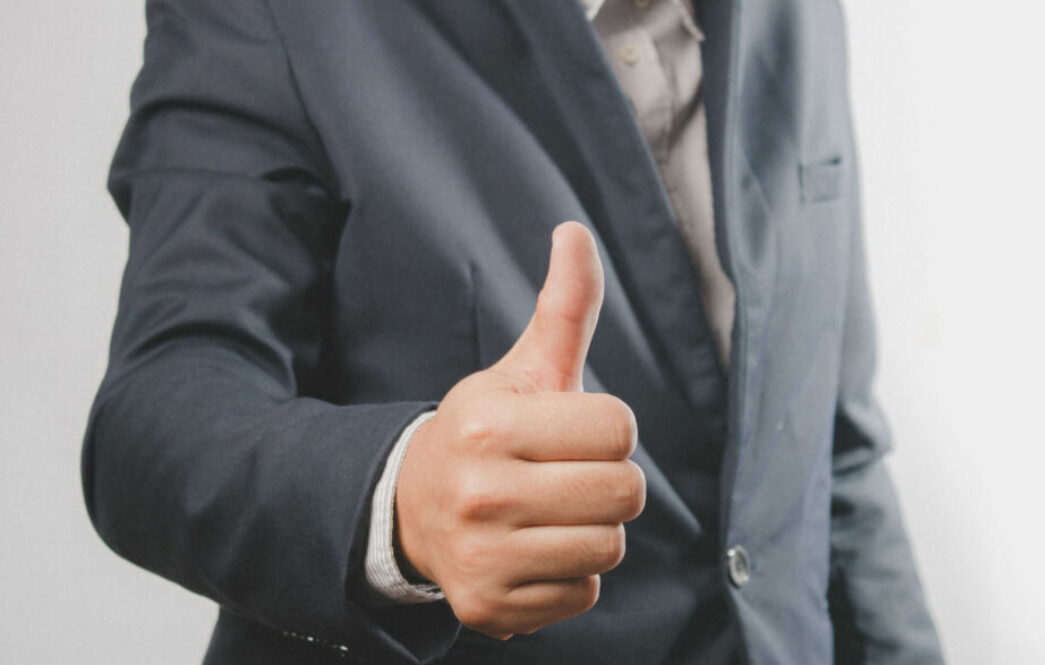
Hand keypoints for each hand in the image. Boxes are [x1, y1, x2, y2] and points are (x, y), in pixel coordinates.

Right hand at [394, 222, 645, 638]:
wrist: (413, 508)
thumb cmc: (487, 433)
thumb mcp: (520, 370)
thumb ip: (563, 308)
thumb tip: (575, 230)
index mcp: (489, 425)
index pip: (620, 429)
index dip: (606, 428)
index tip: (569, 432)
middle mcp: (481, 493)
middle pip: (625, 493)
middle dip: (607, 480)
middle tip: (564, 475)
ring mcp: (482, 557)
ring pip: (609, 547)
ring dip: (592, 529)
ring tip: (548, 514)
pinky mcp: (489, 608)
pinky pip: (585, 595)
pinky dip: (570, 576)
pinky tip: (532, 552)